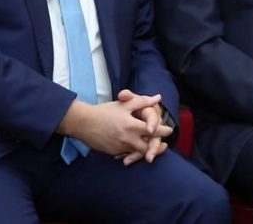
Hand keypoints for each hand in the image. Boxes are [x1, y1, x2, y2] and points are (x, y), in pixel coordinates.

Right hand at [57, 93, 171, 157]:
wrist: (83, 123)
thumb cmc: (104, 111)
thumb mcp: (124, 104)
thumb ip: (143, 101)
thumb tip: (158, 98)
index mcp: (132, 126)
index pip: (153, 130)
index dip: (164, 131)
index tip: (170, 130)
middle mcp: (127, 139)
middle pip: (148, 147)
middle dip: (157, 146)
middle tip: (164, 144)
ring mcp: (120, 147)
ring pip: (138, 152)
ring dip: (146, 150)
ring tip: (153, 148)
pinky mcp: (113, 152)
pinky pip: (127, 154)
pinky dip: (133, 153)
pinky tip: (137, 150)